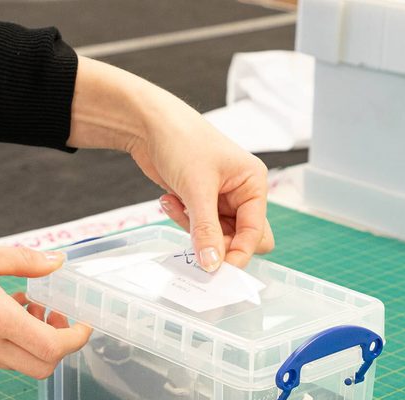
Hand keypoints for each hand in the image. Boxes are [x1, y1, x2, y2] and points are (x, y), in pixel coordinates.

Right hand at [0, 238, 90, 377]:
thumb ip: (24, 260)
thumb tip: (56, 261)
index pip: (51, 348)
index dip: (75, 339)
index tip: (82, 323)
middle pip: (42, 367)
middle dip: (60, 346)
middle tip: (57, 316)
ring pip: (20, 364)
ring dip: (36, 342)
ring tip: (27, 305)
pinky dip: (13, 341)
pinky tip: (2, 309)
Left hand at [67, 57, 273, 270]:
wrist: (148, 123)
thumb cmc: (181, 140)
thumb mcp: (197, 189)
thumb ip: (206, 231)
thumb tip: (213, 265)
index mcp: (253, 184)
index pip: (256, 232)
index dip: (239, 252)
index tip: (219, 270)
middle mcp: (242, 193)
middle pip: (242, 238)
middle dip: (219, 243)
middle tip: (198, 244)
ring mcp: (221, 199)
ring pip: (217, 236)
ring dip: (194, 230)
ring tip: (177, 205)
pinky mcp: (200, 202)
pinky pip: (197, 228)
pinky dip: (183, 220)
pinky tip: (169, 199)